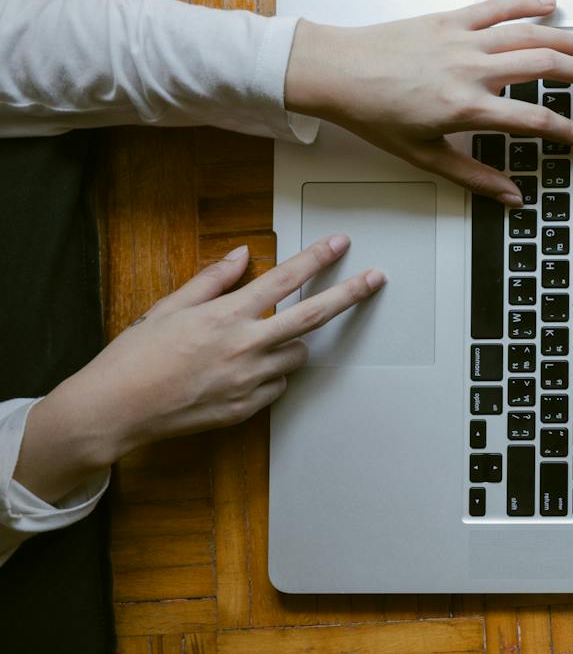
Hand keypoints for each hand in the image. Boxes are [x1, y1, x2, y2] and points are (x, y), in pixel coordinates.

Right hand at [14, 237, 383, 502]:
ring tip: (254, 343)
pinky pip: (277, 385)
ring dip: (291, 343)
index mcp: (225, 316)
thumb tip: (243, 255)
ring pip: (297, 355)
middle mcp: (245, 347)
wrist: (116, 409)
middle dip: (350, 294)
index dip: (316, 259)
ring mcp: (250, 380)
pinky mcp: (248, 408)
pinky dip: (270, 374)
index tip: (340, 244)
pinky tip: (238, 372)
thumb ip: (212, 280)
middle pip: (313, 316)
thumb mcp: (169, 308)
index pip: (284, 280)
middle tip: (375, 279)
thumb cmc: (136, 357)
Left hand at [284, 0, 572, 206]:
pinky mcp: (449, 19)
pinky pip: (497, 7)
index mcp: (466, 107)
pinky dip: (526, 3)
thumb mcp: (425, 155)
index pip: (535, 119)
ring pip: (529, 33)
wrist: (334, 72)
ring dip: (564, 40)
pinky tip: (549, 5)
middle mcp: (471, 69)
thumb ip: (475, 177)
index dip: (570, 130)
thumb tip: (511, 196)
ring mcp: (462, 40)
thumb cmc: (373, 113)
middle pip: (544, 66)